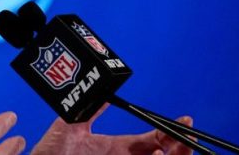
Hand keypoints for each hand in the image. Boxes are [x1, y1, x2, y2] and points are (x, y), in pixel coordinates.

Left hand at [31, 104, 194, 154]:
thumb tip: (104, 89)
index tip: (185, 121)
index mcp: (116, 147)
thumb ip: (90, 108)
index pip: (152, 140)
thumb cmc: (50, 151)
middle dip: (180, 146)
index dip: (170, 132)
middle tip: (187, 136)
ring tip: (167, 148)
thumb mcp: (71, 125)